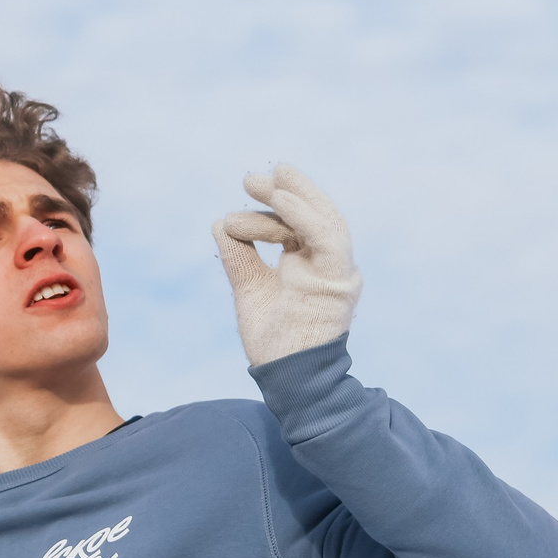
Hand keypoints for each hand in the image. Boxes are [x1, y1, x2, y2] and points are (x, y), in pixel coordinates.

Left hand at [212, 164, 362, 366]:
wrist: (287, 378)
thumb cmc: (273, 342)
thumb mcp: (250, 289)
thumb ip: (240, 258)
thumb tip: (220, 223)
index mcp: (308, 266)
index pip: (294, 226)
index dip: (270, 209)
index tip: (238, 204)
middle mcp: (326, 265)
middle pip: (311, 217)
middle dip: (283, 193)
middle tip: (250, 179)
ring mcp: (335, 272)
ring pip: (324, 221)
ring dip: (295, 197)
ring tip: (267, 183)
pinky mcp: (338, 280)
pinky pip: (327, 238)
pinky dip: (305, 215)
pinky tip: (281, 199)